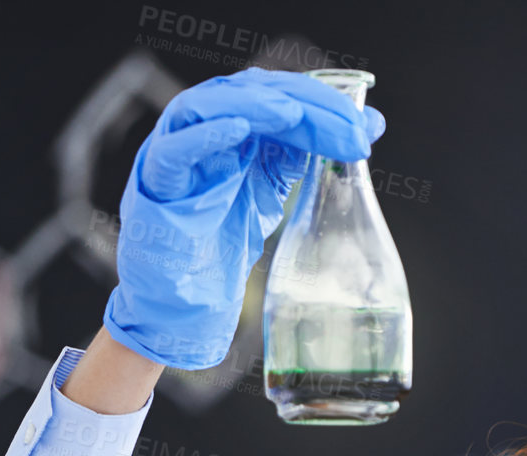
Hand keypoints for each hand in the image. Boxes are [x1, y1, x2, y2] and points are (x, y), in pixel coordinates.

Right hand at [102, 67, 386, 370]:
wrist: (185, 292)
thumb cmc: (223, 236)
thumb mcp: (276, 188)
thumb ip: (312, 154)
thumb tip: (369, 125)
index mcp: (234, 126)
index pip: (279, 96)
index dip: (322, 103)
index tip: (365, 126)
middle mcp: (203, 127)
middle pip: (251, 93)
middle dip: (302, 104)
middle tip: (346, 127)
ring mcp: (176, 149)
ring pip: (208, 104)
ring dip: (254, 104)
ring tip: (292, 112)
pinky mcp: (157, 181)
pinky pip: (175, 149)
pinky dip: (205, 135)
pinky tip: (238, 129)